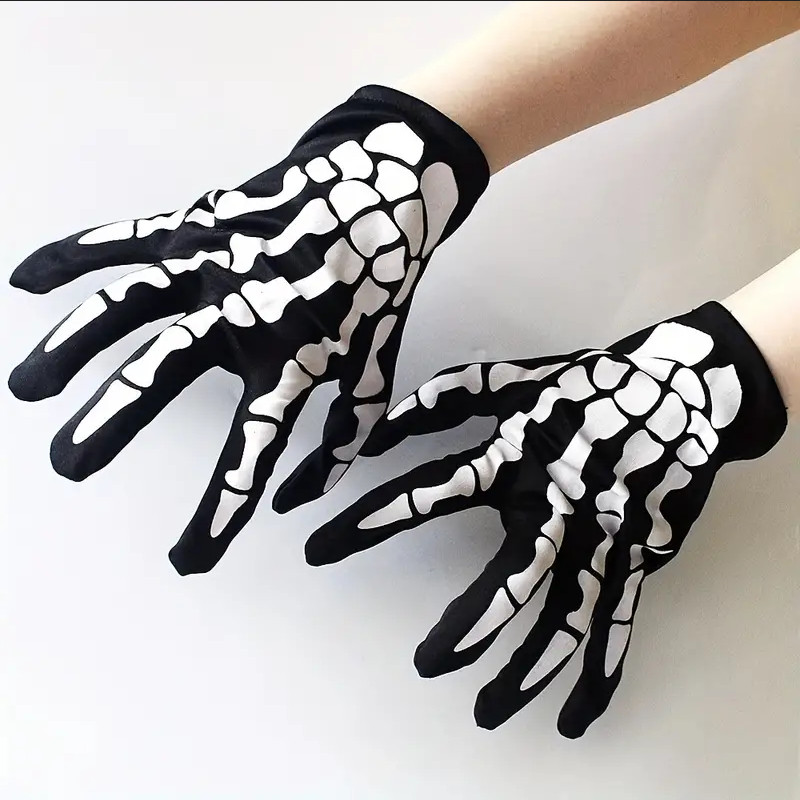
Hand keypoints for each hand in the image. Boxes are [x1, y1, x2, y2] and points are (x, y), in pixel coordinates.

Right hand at [8, 86, 487, 574]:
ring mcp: (212, 265)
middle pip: (161, 374)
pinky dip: (72, 255)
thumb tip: (296, 500)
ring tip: (26, 388)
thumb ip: (345, 434)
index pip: (250, 451)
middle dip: (109, 422)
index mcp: (292, 359)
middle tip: (68, 465)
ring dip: (70, 346)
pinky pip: (122, 239)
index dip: (218, 512)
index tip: (186, 562)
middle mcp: (242, 315)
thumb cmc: (377, 285)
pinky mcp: (196, 224)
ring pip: (125, 306)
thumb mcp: (377, 365)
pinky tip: (24, 279)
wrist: (381, 187)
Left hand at [306, 302, 785, 736]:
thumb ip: (450, 398)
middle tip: (426, 665)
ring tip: (487, 713)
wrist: (683, 387)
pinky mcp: (638, 557)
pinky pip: (616, 622)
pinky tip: (575, 718)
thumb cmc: (588, 384)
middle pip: (511, 576)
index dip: (373, 519)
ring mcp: (601, 536)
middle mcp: (556, 505)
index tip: (318, 549)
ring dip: (528, 669)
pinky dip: (598, 673)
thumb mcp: (516, 379)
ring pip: (564, 616)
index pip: (431, 492)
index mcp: (516, 458)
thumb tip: (384, 426)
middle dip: (468, 625)